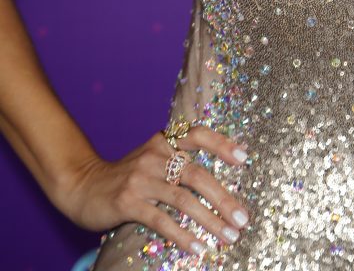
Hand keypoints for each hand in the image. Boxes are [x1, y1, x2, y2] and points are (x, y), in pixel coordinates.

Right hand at [60, 124, 250, 256]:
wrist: (82, 185)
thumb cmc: (126, 177)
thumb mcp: (152, 160)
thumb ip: (178, 162)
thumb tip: (218, 184)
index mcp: (163, 141)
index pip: (197, 134)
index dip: (221, 144)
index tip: (244, 158)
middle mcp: (154, 155)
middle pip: (196, 174)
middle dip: (223, 198)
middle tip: (242, 218)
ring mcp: (140, 178)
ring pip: (183, 199)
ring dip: (210, 220)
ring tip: (229, 236)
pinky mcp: (128, 202)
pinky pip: (161, 220)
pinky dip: (183, 234)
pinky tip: (198, 247)